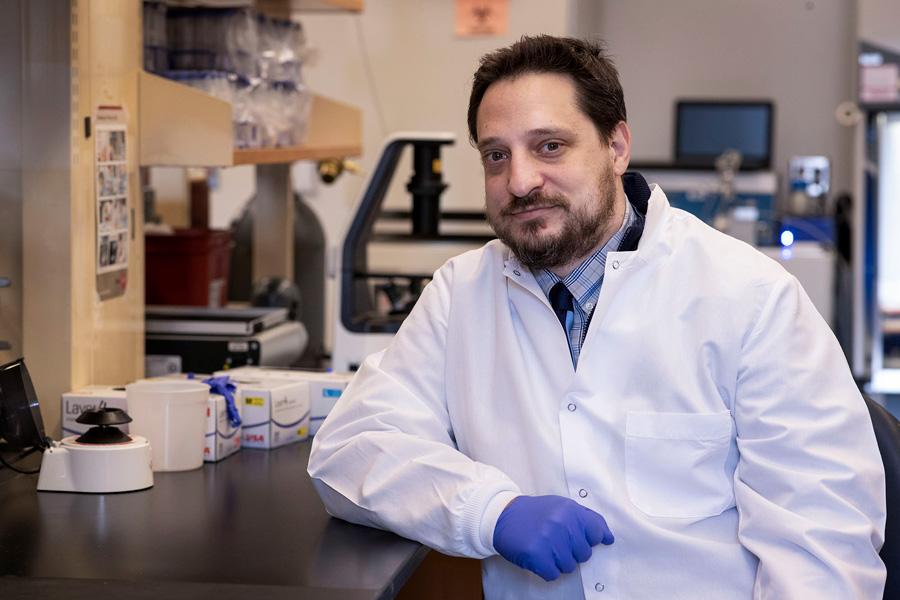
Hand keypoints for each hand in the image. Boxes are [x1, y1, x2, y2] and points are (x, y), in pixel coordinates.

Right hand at [492, 495, 613, 580]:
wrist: (503, 515)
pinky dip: (546, 569)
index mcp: (571, 510)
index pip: (596, 534)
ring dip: (558, 561)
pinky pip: (553, 574)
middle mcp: (562, 523)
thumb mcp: (562, 506)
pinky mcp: (536, 555)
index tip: (575, 537)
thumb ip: (587, 519)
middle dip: (571, 551)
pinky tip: (538, 555)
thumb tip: (608, 538)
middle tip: (554, 540)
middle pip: (584, 555)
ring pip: (569, 567)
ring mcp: (549, 540)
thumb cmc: (536, 513)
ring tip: (545, 547)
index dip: (587, 539)